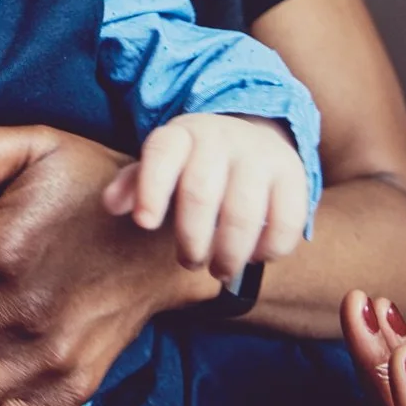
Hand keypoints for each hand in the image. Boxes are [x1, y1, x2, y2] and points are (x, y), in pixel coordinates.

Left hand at [102, 112, 308, 284]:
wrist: (251, 135)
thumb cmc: (193, 163)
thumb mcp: (160, 165)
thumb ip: (133, 184)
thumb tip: (111, 205)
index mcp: (181, 135)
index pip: (161, 154)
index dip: (150, 189)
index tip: (145, 223)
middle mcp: (221, 139)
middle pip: (201, 192)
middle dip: (191, 238)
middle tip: (189, 261)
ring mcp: (260, 155)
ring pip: (244, 212)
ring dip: (229, 252)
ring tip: (220, 270)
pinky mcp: (294, 174)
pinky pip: (287, 220)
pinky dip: (270, 248)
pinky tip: (255, 256)